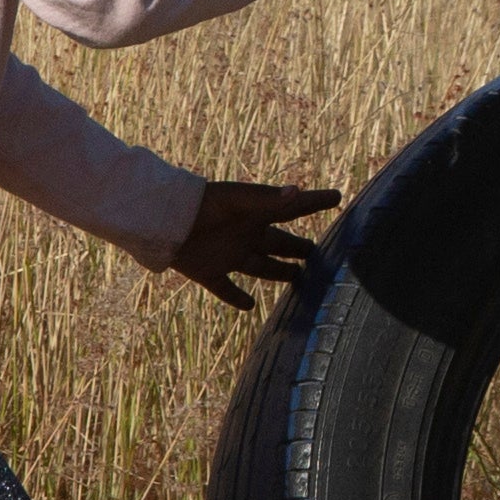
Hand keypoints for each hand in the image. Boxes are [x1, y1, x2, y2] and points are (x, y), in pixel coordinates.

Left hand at [166, 178, 338, 311]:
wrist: (162, 219)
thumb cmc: (202, 203)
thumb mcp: (238, 200)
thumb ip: (268, 199)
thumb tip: (298, 192)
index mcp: (256, 214)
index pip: (293, 209)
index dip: (315, 202)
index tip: (337, 197)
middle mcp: (247, 235)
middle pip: (280, 244)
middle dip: (299, 248)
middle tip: (318, 252)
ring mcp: (229, 255)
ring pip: (262, 267)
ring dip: (279, 272)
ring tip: (297, 277)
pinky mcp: (209, 272)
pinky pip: (226, 289)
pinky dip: (237, 298)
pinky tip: (250, 306)